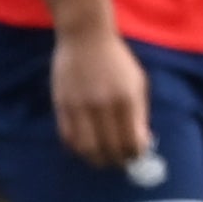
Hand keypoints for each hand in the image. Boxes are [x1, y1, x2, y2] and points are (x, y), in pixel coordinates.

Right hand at [52, 22, 151, 166]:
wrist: (85, 38)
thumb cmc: (117, 61)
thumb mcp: (138, 82)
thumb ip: (140, 113)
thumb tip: (141, 142)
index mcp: (126, 99)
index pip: (131, 141)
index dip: (135, 155)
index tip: (137, 157)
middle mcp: (103, 106)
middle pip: (109, 148)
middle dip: (118, 161)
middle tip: (121, 163)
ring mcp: (79, 106)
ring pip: (86, 148)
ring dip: (96, 159)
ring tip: (103, 160)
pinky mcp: (61, 105)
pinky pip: (67, 137)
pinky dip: (77, 148)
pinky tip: (86, 148)